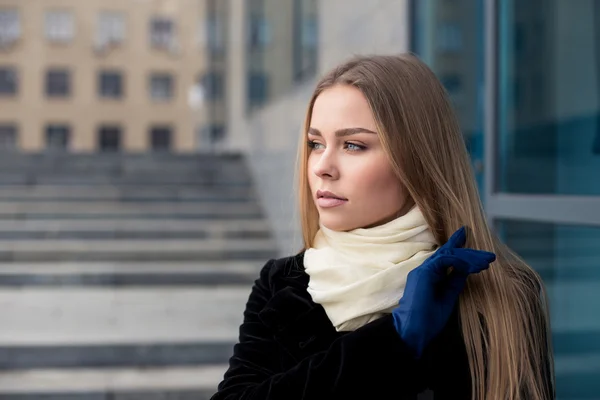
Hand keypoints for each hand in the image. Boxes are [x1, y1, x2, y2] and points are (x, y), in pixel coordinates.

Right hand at [392, 226, 495, 357]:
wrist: (414, 331)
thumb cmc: (428, 320)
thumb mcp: (448, 297)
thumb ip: (455, 281)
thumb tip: (467, 268)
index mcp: (430, 275)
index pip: (445, 257)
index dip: (457, 246)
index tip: (469, 238)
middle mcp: (425, 270)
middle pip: (449, 253)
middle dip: (470, 253)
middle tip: (489, 257)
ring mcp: (423, 270)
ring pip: (449, 254)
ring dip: (469, 257)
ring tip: (485, 264)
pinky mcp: (424, 273)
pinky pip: (445, 260)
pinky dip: (460, 262)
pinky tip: (472, 268)